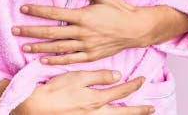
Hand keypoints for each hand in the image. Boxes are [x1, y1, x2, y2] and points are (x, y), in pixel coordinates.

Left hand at [11, 0, 152, 64]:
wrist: (136, 29)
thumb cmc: (120, 10)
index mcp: (83, 16)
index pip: (55, 13)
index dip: (38, 11)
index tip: (23, 9)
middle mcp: (82, 32)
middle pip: (51, 32)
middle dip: (31, 31)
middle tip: (15, 30)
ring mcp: (86, 45)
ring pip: (58, 47)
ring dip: (39, 47)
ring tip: (24, 47)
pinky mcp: (91, 55)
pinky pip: (70, 59)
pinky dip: (56, 60)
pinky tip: (43, 60)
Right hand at [11, 69, 153, 113]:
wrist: (35, 107)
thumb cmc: (54, 90)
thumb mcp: (77, 77)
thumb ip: (98, 77)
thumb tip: (117, 76)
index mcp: (96, 100)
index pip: (121, 92)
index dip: (134, 85)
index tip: (142, 80)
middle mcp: (96, 114)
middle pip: (123, 113)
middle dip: (139, 111)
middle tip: (152, 109)